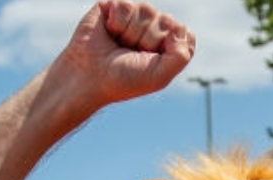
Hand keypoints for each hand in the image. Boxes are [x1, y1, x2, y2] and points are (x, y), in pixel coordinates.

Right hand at [56, 1, 194, 106]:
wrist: (89, 76)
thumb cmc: (124, 79)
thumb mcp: (160, 76)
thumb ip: (181, 56)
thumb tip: (182, 27)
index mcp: (169, 45)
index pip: (184, 33)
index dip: (169, 46)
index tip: (152, 60)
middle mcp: (154, 28)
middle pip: (167, 20)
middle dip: (149, 40)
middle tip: (132, 53)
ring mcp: (135, 16)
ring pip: (147, 9)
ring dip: (132, 32)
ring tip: (120, 43)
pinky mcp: (114, 6)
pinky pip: (127, 4)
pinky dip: (118, 22)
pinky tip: (110, 32)